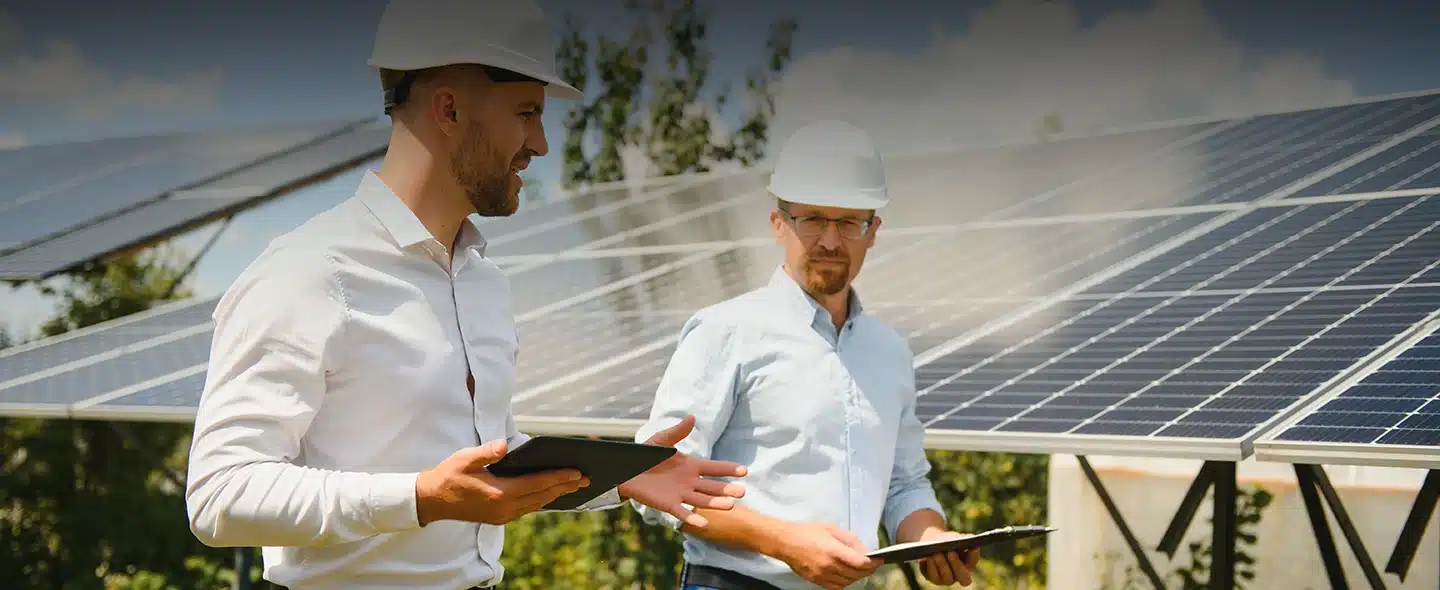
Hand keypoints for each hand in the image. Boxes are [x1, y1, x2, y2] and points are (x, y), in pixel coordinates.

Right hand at [414, 439, 587, 525]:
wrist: (431, 500)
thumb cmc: (449, 475)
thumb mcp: (465, 459)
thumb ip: (486, 452)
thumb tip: (504, 445)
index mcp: (499, 493)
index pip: (537, 484)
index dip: (559, 477)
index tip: (578, 472)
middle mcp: (504, 508)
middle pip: (542, 496)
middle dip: (565, 486)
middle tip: (587, 478)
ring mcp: (502, 515)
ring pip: (537, 504)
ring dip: (556, 494)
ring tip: (575, 485)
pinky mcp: (499, 517)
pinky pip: (527, 508)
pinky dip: (542, 500)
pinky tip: (551, 493)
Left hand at [618, 415, 747, 527]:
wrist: (626, 469)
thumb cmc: (646, 454)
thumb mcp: (662, 441)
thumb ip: (677, 432)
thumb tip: (692, 417)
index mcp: (691, 466)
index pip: (714, 468)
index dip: (728, 469)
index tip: (744, 471)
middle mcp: (689, 482)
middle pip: (712, 487)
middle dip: (727, 490)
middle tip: (742, 492)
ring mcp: (680, 494)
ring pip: (702, 500)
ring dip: (715, 503)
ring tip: (730, 505)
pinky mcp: (668, 504)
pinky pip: (682, 512)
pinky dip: (692, 518)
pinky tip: (704, 523)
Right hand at [777, 522, 882, 589]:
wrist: (785, 542)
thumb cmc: (806, 531)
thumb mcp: (831, 528)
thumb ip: (850, 540)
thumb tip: (864, 551)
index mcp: (833, 550)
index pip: (860, 563)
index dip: (873, 563)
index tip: (880, 559)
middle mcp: (829, 565)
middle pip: (856, 574)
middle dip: (868, 570)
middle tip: (873, 564)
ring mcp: (822, 575)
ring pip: (848, 582)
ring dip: (858, 577)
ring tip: (861, 569)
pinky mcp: (816, 581)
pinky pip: (836, 587)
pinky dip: (846, 582)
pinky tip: (847, 575)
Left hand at [914, 529, 979, 586]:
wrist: (931, 543)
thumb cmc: (947, 540)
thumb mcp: (954, 537)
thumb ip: (963, 538)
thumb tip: (970, 537)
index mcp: (968, 564)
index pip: (974, 562)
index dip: (973, 555)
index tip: (971, 546)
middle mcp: (959, 576)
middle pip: (963, 577)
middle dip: (957, 564)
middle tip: (951, 552)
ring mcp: (946, 579)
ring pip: (947, 577)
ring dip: (942, 564)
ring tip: (937, 554)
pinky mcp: (933, 578)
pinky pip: (933, 576)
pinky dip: (931, 566)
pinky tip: (928, 557)